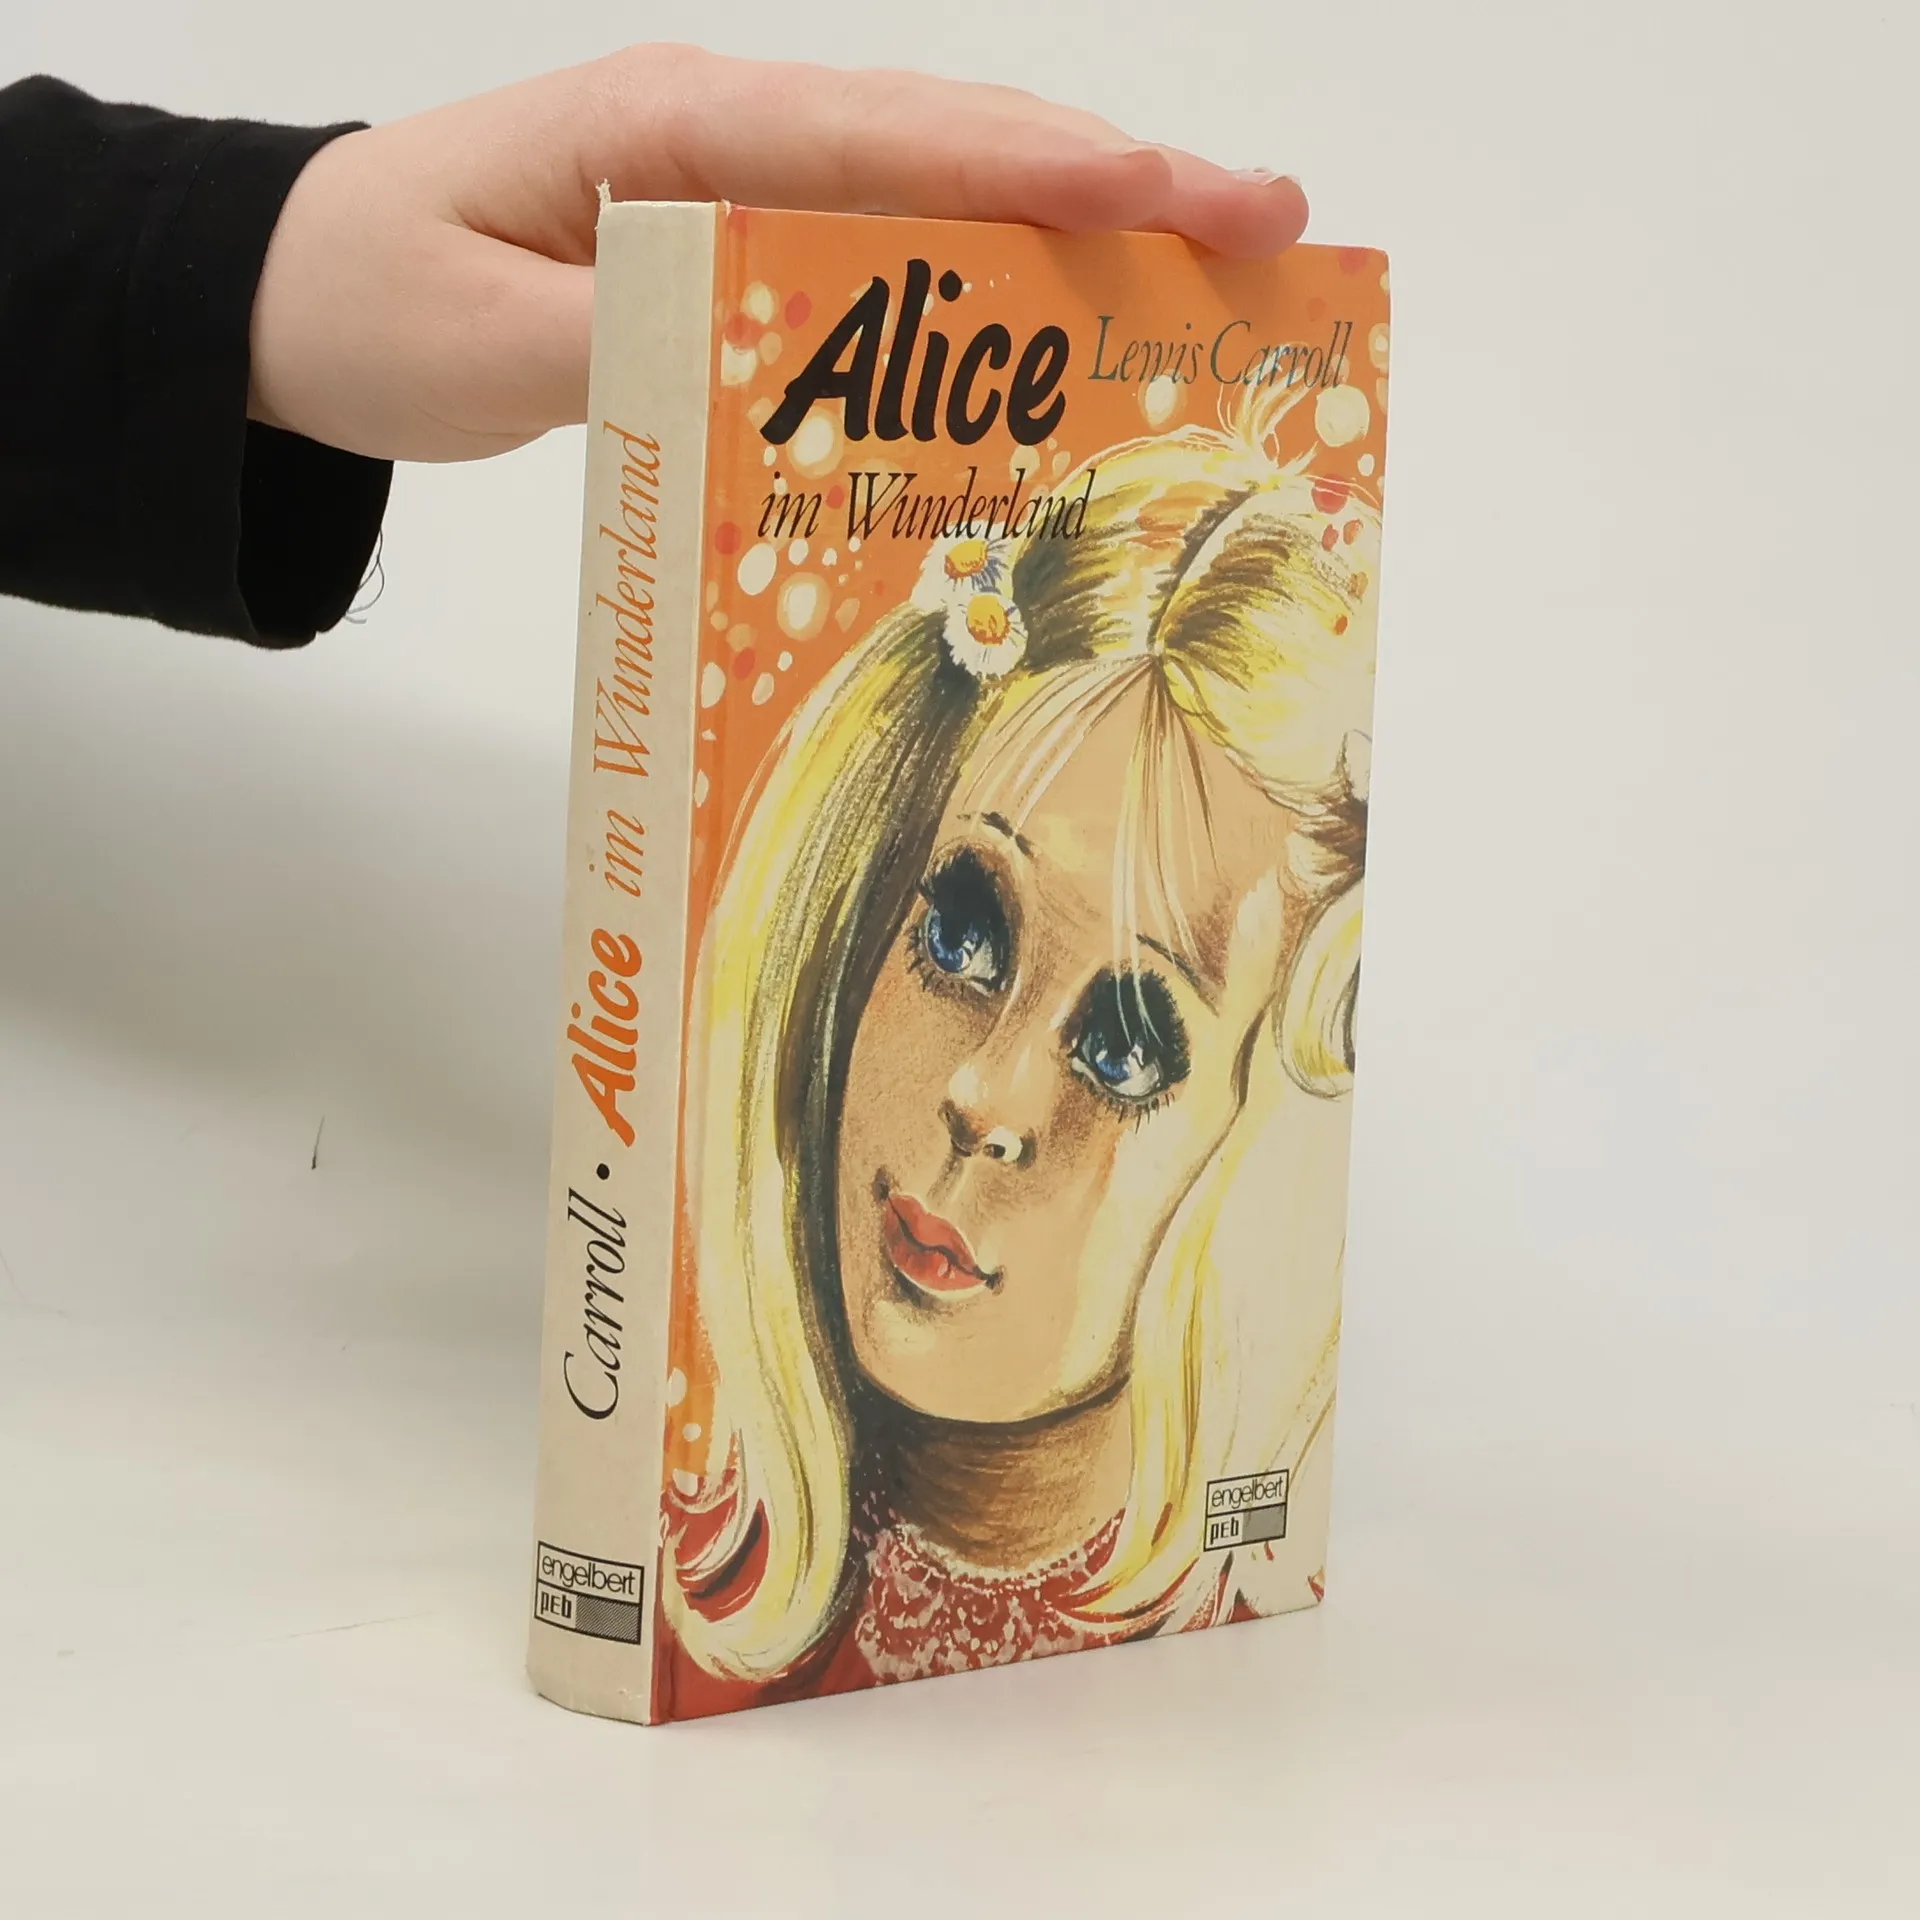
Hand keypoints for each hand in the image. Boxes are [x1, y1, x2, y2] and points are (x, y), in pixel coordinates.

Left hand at [248, 44, 1308, 462]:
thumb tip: (794, 369)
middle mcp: (730, 136)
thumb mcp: (488, 334)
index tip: (1185, 194)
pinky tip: (1059, 324)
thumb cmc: (372, 298)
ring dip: (1079, 225)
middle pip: (956, 146)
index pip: (897, 141)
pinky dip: (987, 278)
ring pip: (939, 191)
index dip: (1051, 165)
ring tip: (1213, 265)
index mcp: (678, 131)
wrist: (290, 293)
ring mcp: (739, 185)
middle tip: (1271, 220)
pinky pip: (886, 253)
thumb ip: (639, 342)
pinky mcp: (735, 246)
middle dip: (1120, 179)